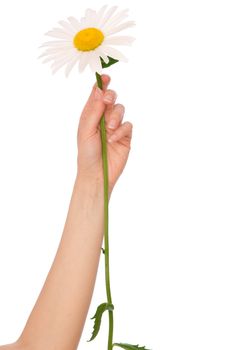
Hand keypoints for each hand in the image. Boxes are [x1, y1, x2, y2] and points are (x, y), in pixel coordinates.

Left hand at [77, 74, 132, 193]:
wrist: (96, 173)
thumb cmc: (87, 152)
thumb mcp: (86, 130)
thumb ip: (93, 110)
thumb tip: (99, 89)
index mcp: (91, 114)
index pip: (97, 95)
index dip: (101, 84)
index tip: (105, 77)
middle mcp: (104, 118)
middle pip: (112, 98)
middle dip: (111, 96)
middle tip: (108, 101)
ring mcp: (116, 127)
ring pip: (121, 110)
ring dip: (115, 117)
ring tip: (108, 129)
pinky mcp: (126, 136)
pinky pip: (127, 125)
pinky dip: (120, 130)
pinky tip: (113, 139)